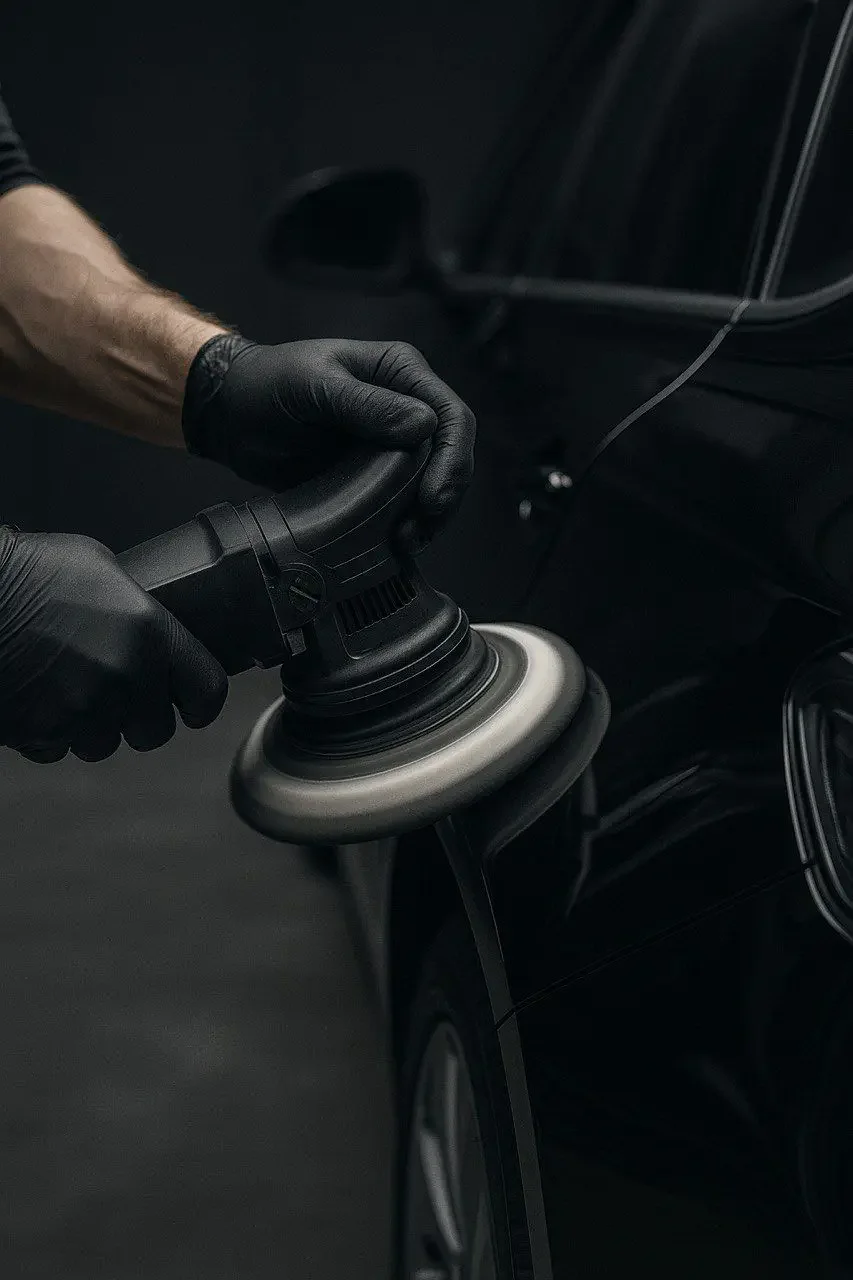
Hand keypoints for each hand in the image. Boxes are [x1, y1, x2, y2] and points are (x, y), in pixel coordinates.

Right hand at [0, 527, 227, 761]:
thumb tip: (148, 625)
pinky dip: (50, 732)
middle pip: (156, 731)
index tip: (191, 704)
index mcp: (150, 634)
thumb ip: (136, 606)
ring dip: (92, 726)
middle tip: (119, 693)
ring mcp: (82, 710)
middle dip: (140, 717)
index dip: (200, 702)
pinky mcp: (42, 731)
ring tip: (70, 689)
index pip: (208, 690)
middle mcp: (124, 678)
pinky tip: (38, 697)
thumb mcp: (100, 567)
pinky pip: (59, 748)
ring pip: (104, 744)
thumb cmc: (27, 571)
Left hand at [181, 335, 476, 550]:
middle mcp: (406, 407)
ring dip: (426, 518)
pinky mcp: (373, 477)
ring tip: (404, 542)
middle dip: (442, 496)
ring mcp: (391, 445)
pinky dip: (403, 524)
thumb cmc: (267, 384)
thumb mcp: (313, 386)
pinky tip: (394, 543)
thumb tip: (423, 426)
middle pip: (450, 457)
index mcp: (401, 374)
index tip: (432, 497)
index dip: (452, 460)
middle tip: (417, 530)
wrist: (230, 415)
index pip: (451, 416)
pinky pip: (402, 503)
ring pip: (432, 485)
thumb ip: (365, 405)